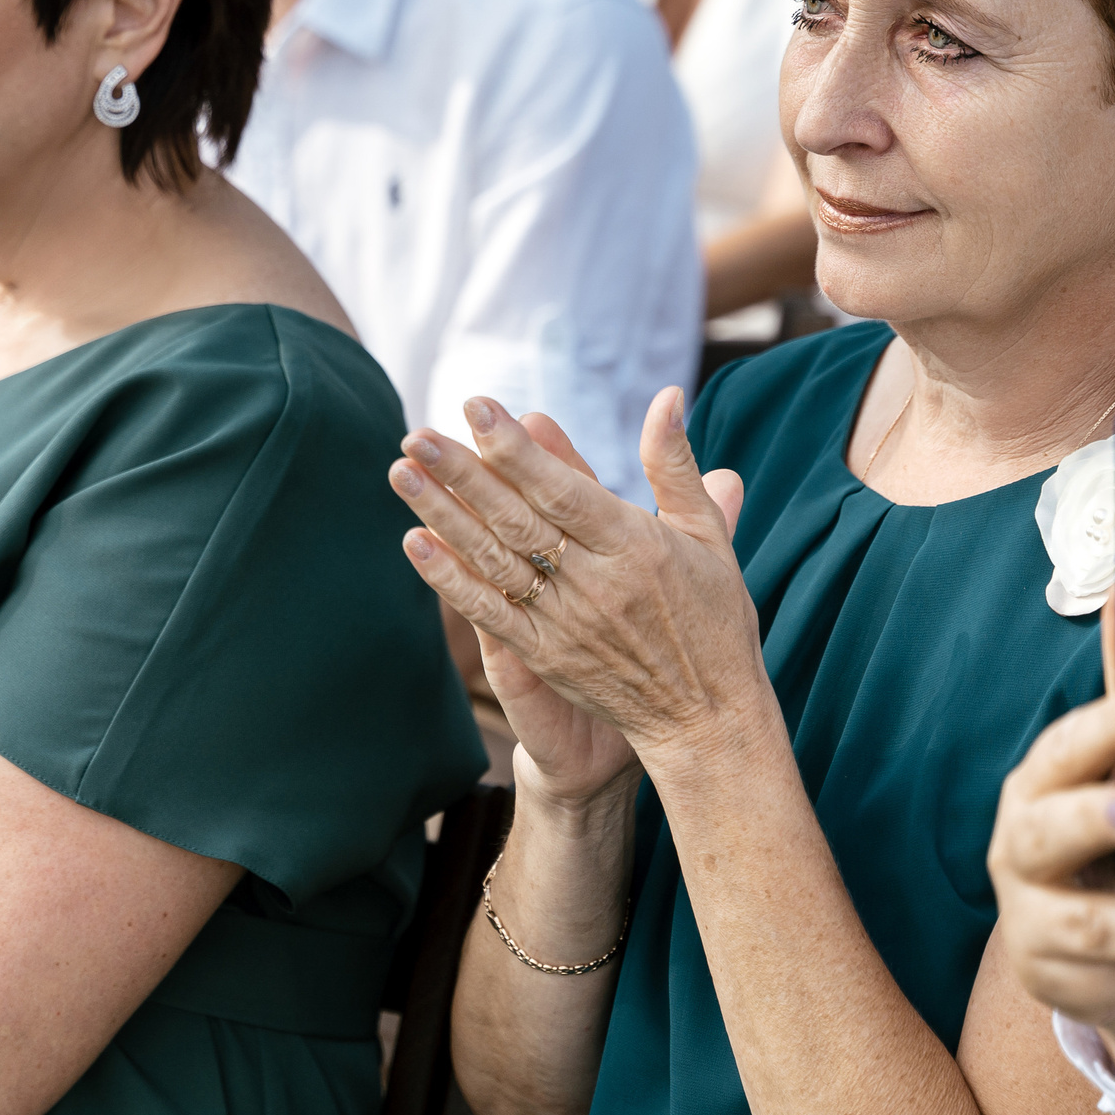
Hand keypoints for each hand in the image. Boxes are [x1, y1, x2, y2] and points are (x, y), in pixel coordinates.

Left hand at [391, 388, 770, 779]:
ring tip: (400, 472)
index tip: (476, 406)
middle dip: (462, 473)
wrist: (707, 719)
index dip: (516, 448)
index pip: (563, 488)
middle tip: (414, 434)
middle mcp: (595, 583)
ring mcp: (565, 623)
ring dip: (443, 515)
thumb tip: (667, 395)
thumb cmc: (713, 618)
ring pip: (494, 560)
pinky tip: (414, 543)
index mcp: (635, 545)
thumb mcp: (706, 535)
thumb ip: (674, 464)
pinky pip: (490, 613)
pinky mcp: (545, 657)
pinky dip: (450, 580)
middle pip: (517, 519)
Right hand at [986, 682, 1114, 1082]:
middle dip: (1091, 819)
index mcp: (1034, 794)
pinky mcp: (1049, 978)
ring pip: (1084, 923)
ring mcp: (1027, 920)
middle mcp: (1016, 852)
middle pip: (1042, 835)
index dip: (1103, 729)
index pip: (1061, 754)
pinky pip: (1108, 980)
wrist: (1090, 953)